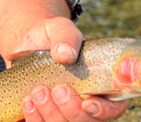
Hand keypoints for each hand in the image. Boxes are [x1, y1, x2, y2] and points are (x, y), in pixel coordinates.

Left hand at [0, 0, 128, 121]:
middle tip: (58, 89)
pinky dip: (35, 118)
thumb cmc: (50, 37)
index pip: (114, 107)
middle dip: (71, 109)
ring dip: (51, 113)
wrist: (25, 45)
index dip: (104, 110)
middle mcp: (88, 104)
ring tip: (38, 91)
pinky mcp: (46, 118)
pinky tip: (28, 101)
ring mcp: (66, 113)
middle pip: (87, 121)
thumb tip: (66, 54)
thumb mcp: (59, 28)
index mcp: (103, 83)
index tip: (88, 102)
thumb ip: (66, 36)